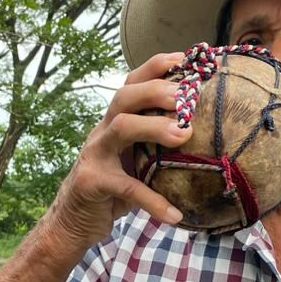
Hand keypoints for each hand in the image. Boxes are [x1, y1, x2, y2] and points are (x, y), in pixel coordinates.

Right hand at [44, 52, 192, 251]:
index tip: (186, 59)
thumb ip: (159, 148)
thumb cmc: (114, 189)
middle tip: (186, 96)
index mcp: (115, 122)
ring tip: (184, 135)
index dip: (156, 66)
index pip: (132, 83)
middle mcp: (102, 131)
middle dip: (156, 90)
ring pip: (121, 127)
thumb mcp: (136, 163)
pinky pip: (128, 187)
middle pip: (124, 97)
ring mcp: (95, 155)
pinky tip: (176, 215)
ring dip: (154, 127)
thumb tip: (208, 138)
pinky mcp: (92, 183)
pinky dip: (153, 201)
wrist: (72, 221)